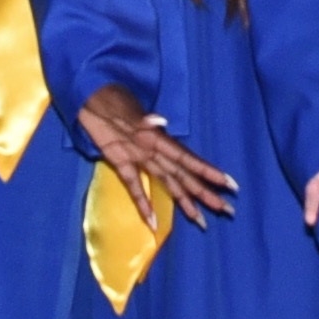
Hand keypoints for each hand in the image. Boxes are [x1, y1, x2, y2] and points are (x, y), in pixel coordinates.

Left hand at [72, 81, 237, 225]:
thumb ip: (144, 118)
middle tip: (227, 210)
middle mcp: (154, 151)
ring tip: (202, 221)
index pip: (187, 160)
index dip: (207, 172)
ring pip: (168, 184)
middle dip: (204, 193)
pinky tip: (153, 223)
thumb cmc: (110, 98)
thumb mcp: (127, 107)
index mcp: (158, 139)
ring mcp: (139, 159)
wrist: (89, 96)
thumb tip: (161, 122)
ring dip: (185, 202)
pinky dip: (144, 205)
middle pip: (184, 177)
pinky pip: (136, 188)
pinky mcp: (121, 163)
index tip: (229, 184)